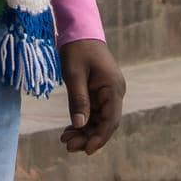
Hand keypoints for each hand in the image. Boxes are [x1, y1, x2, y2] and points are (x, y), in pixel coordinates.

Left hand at [59, 39, 124, 154]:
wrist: (79, 31)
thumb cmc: (77, 49)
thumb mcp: (74, 74)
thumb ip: (78, 100)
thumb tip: (79, 125)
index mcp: (113, 88)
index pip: (111, 120)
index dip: (99, 137)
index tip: (86, 150)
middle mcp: (115, 92)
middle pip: (106, 123)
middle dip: (89, 137)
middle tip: (68, 146)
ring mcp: (108, 93)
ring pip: (99, 120)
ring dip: (84, 132)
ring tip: (65, 141)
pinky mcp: (99, 93)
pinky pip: (94, 112)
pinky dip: (83, 122)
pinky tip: (69, 130)